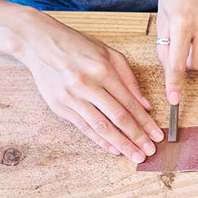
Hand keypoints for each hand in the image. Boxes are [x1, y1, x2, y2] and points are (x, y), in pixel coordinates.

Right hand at [17, 18, 161, 160]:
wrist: (40, 42)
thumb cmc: (78, 46)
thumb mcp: (109, 54)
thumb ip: (129, 79)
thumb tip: (146, 105)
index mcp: (103, 70)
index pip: (130, 103)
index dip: (145, 122)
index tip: (157, 135)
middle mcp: (87, 85)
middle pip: (118, 117)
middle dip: (137, 137)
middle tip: (149, 152)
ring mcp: (72, 97)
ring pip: (101, 126)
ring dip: (121, 144)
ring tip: (135, 155)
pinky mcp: (60, 106)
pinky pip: (84, 127)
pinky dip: (100, 140)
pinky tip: (113, 149)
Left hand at [157, 0, 197, 104]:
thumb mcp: (162, 10)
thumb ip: (165, 39)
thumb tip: (169, 65)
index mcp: (182, 22)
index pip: (176, 63)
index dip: (174, 83)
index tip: (174, 99)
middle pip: (196, 65)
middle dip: (186, 64)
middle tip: (178, 48)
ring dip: (194, 45)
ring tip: (189, 20)